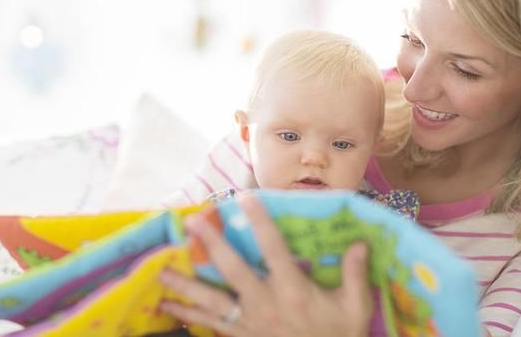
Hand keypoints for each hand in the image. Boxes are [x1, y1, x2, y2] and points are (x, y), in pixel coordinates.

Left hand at [159, 194, 373, 336]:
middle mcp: (265, 303)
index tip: (244, 197)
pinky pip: (210, 325)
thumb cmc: (339, 336)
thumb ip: (355, 274)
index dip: (259, 221)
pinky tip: (168, 307)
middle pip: (232, 270)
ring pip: (211, 301)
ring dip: (186, 284)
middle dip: (211, 245)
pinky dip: (188, 316)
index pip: (273, 249)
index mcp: (292, 291)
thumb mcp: (355, 307)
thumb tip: (359, 242)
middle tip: (192, 223)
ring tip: (162, 270)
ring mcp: (249, 323)